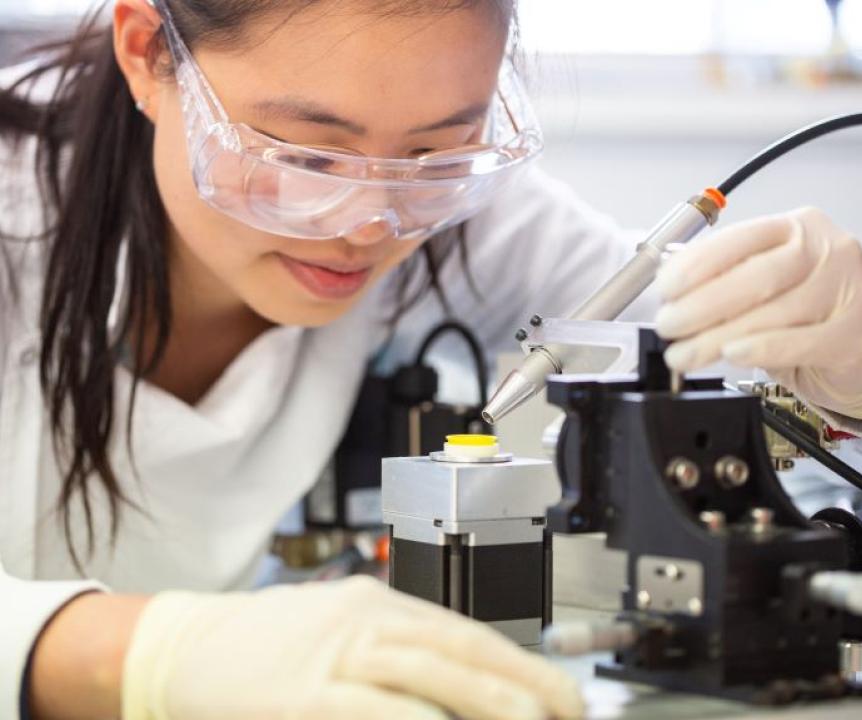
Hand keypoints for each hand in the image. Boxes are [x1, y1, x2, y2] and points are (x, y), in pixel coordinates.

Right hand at [122, 576, 582, 719]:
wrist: (183, 645)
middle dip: (522, 685)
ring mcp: (332, 652)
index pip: (464, 630)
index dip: (520, 663)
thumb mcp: (336, 632)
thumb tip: (456, 694)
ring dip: (485, 701)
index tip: (561, 695)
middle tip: (567, 713)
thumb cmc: (264, 645)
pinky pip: (367, 708)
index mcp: (376, 601)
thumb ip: (393, 656)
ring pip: (424, 672)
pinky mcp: (301, 693)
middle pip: (457, 648)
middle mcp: (363, 617)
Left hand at [655, 207, 861, 419]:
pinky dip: (761, 349)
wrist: (857, 342)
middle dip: (700, 305)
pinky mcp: (851, 334)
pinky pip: (800, 342)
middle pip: (754, 276)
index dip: (696, 264)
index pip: (739, 239)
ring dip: (716, 338)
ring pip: (771, 313)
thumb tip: (671, 289)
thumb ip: (726, 277)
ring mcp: (845, 291)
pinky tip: (732, 354)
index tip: (664, 289)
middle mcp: (824, 252)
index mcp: (795, 229)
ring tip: (683, 353)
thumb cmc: (806, 308)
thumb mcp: (767, 281)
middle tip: (668, 325)